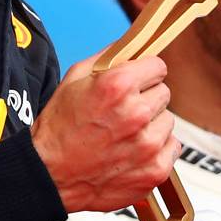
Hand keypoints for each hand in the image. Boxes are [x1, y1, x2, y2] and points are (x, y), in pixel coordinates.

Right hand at [31, 54, 174, 214]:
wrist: (49, 177)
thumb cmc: (58, 129)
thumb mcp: (74, 79)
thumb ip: (109, 57)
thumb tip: (135, 43)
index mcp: (118, 86)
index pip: (158, 66)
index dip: (144, 73)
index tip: (137, 82)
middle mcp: (137, 114)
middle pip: (164, 94)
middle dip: (146, 99)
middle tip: (123, 113)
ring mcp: (148, 145)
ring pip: (168, 122)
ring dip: (151, 126)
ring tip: (124, 136)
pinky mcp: (155, 170)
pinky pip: (171, 148)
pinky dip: (156, 151)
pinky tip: (132, 153)